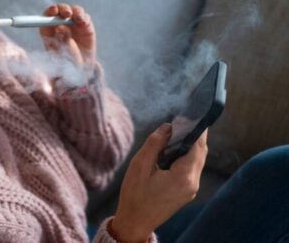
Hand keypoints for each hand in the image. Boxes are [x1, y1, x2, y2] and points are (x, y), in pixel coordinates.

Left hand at [40, 3, 96, 65]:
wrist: (81, 70)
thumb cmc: (67, 64)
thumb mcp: (63, 56)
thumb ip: (62, 42)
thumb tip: (61, 27)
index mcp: (48, 32)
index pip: (46, 17)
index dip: (49, 12)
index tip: (53, 11)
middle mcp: (60, 25)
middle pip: (59, 10)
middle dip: (62, 9)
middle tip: (67, 14)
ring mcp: (73, 24)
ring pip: (73, 11)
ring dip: (75, 12)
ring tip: (79, 19)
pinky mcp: (85, 25)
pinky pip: (84, 17)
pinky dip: (84, 17)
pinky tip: (84, 23)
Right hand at [111, 124, 208, 242]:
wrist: (134, 222)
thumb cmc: (134, 195)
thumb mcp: (140, 165)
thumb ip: (155, 143)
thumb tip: (168, 127)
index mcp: (184, 176)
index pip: (198, 146)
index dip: (196, 128)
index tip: (191, 113)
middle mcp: (193, 182)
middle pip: (200, 153)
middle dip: (194, 135)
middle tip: (182, 119)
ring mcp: (191, 189)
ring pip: (197, 161)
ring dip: (189, 146)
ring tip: (176, 132)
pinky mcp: (186, 192)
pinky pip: (191, 169)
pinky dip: (185, 156)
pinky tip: (172, 150)